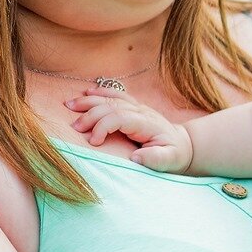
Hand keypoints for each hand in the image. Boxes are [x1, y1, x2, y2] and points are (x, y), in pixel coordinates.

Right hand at [64, 87, 193, 172]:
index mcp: (147, 123)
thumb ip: (155, 159)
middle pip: (111, 106)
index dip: (103, 126)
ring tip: (69, 105)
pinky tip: (87, 92)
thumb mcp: (170, 160)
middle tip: (75, 127)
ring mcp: (137, 107)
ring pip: (111, 98)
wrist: (182, 144)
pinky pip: (116, 95)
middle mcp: (141, 111)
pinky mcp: (133, 107)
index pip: (120, 117)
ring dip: (90, 101)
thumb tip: (136, 158)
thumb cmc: (173, 154)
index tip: (93, 142)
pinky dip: (101, 91)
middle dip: (91, 114)